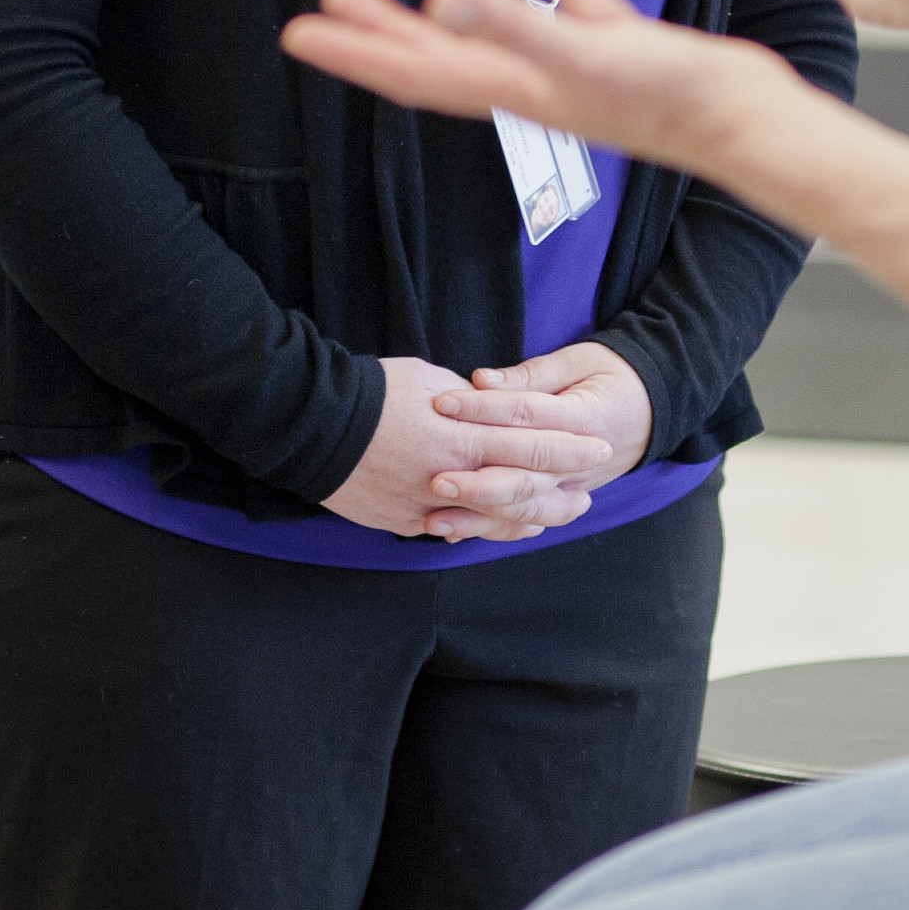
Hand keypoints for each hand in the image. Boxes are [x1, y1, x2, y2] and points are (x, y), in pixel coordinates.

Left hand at [285, 0, 796, 182]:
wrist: (746, 121)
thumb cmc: (668, 98)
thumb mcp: (583, 51)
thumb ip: (513, 25)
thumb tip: (441, 4)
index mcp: (510, 89)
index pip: (413, 71)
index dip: (354, 52)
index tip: (299, 35)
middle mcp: (531, 83)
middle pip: (438, 56)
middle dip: (383, 30)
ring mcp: (574, 64)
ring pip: (498, 26)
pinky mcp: (617, 44)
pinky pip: (567, 0)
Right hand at [324, 351, 616, 540]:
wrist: (311, 424)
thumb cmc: (371, 392)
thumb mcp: (429, 379)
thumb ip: (469, 404)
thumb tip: (492, 411)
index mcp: (463, 435)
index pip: (531, 444)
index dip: (568, 449)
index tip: (597, 450)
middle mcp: (452, 477)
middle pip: (520, 491)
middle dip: (559, 493)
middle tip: (588, 495)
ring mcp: (427, 506)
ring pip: (491, 521)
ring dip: (527, 520)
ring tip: (553, 518)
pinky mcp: (404, 521)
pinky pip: (452, 530)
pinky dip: (482, 530)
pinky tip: (502, 528)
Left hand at [428, 341, 653, 524]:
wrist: (653, 408)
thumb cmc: (610, 375)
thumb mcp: (577, 361)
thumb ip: (530, 376)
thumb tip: (480, 380)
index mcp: (584, 419)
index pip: (527, 415)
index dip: (483, 409)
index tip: (442, 403)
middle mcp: (580, 463)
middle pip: (525, 477)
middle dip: (478, 482)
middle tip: (434, 479)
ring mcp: (573, 488)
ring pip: (524, 510)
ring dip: (478, 518)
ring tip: (434, 519)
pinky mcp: (563, 500)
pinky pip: (528, 522)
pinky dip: (492, 531)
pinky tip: (454, 533)